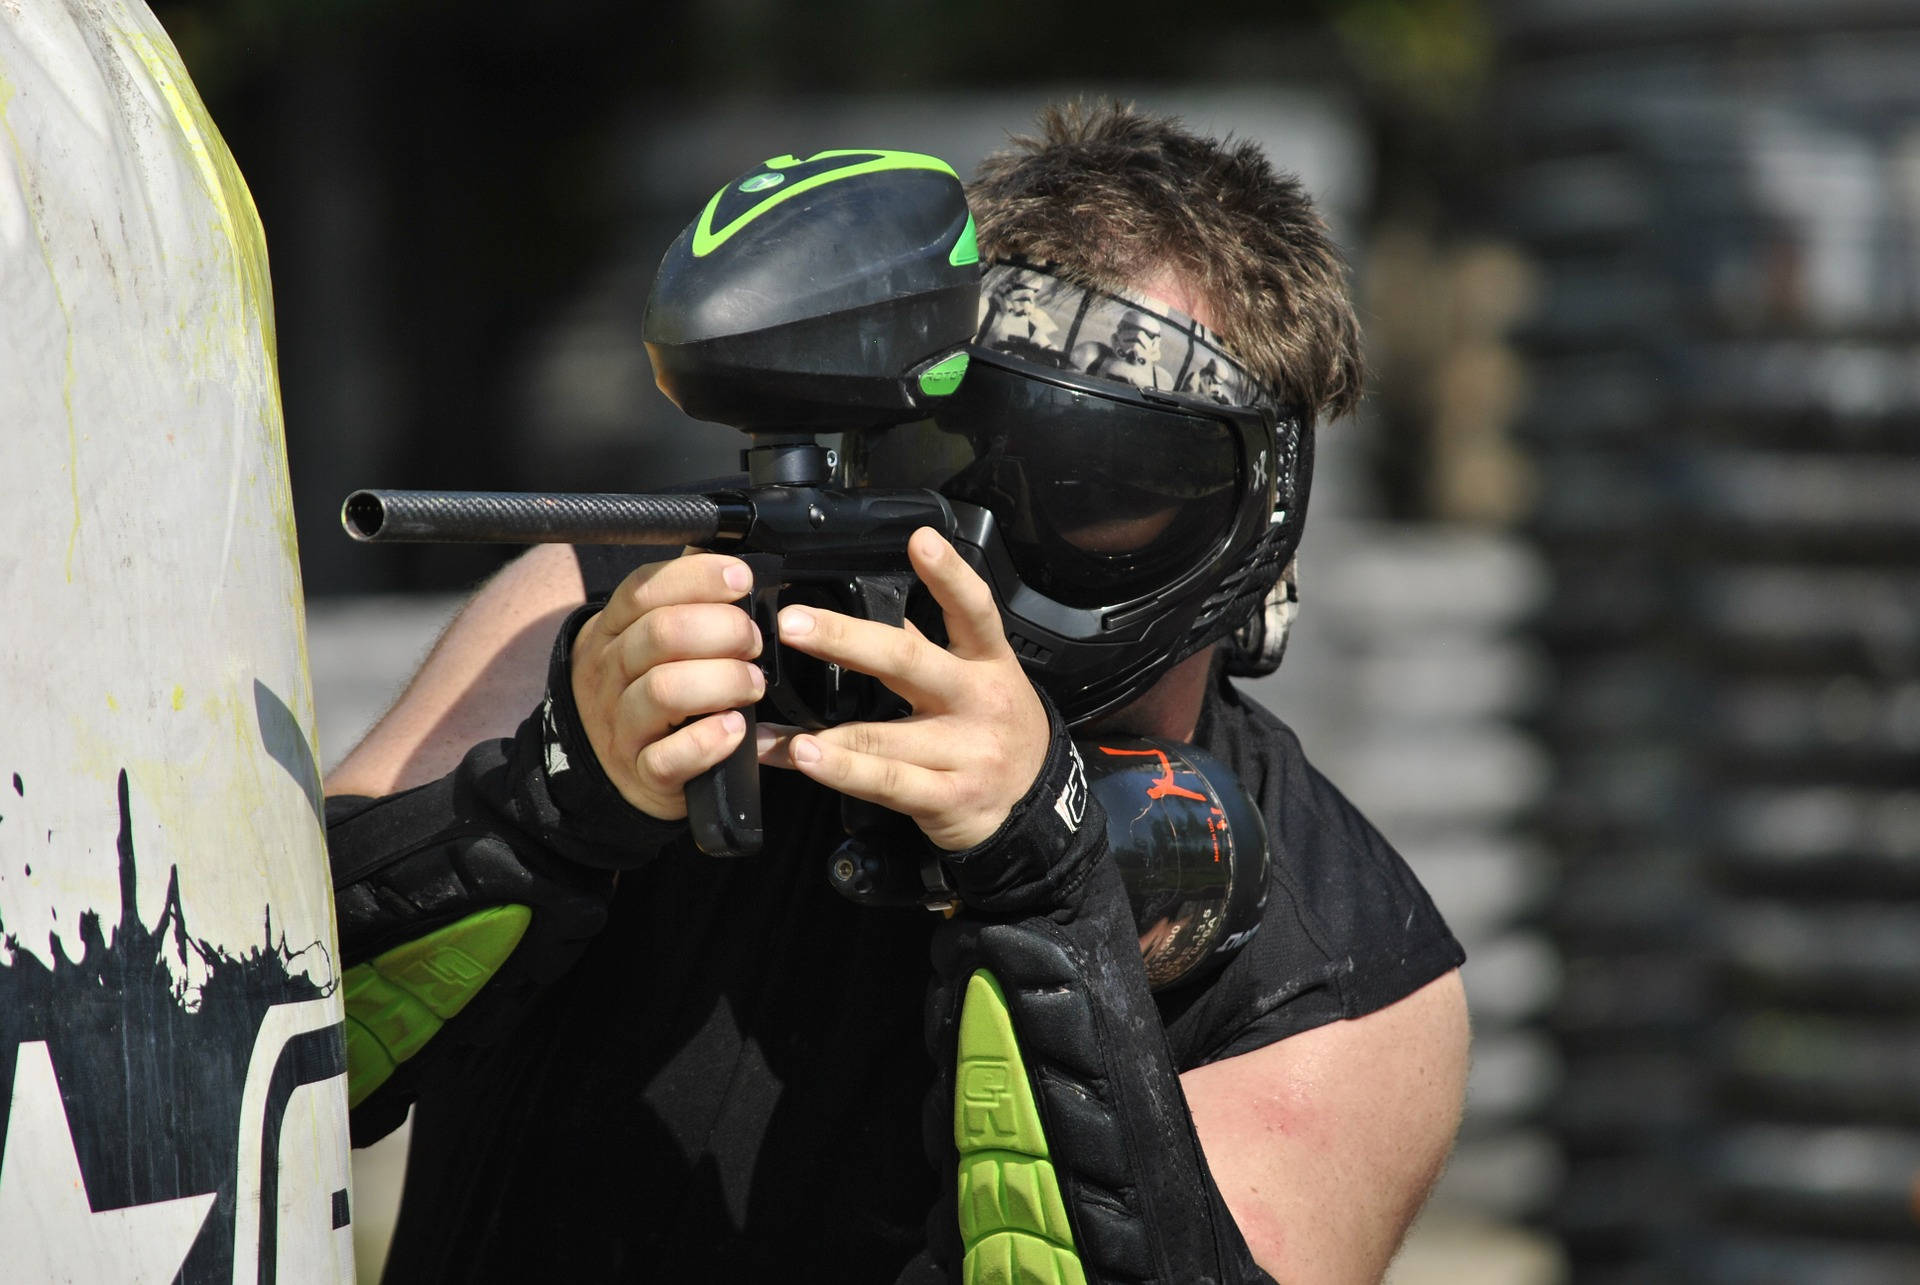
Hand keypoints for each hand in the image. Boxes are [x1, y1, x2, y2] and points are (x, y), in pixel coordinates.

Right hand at [568, 553, 764, 819]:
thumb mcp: (648, 634)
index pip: (645, 589)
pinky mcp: (642, 773)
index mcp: (615, 629)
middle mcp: (611, 672)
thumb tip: (728, 549)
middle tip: (754, 641)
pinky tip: (734, 729)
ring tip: (752, 684)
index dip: (697, 577)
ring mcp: (622, 725)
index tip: (741, 579)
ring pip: (663, 691)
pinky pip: (667, 758)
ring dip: (722, 681)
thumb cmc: (647, 685)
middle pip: (660, 634)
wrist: (611, 761)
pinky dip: (707, 742)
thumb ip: (685, 595)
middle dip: (722, 630)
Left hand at [763, 528, 1048, 850]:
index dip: (950, 575)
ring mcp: (963, 753)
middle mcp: (977, 702)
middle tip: (794, 624)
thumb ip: (930, 641)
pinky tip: (798, 759)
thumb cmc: (995, 728)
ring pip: (884, 738)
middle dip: (847, 640)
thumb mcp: (981, 676)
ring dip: (824, 732)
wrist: (1034, 805)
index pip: (974, 610)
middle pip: (910, 662)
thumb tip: (876, 598)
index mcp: (987, 663)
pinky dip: (835, 772)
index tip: (919, 541)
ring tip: (775, 724)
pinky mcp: (946, 799)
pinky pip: (882, 784)